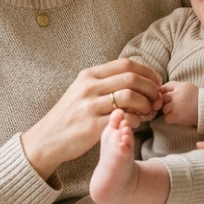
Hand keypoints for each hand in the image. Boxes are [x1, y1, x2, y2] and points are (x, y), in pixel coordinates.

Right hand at [21, 58, 162, 181]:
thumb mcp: (81, 90)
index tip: (155, 82)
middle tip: (156, 98)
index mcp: (89, 75)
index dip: (147, 71)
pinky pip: (124, 118)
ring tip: (148, 111)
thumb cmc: (70, 115)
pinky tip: (136, 123)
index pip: (126, 64)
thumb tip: (135, 77)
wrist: (47, 139)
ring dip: (146, 104)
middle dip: (151, 88)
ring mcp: (90, 106)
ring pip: (130, 97)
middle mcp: (89, 87)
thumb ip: (104, 82)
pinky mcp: (92, 127)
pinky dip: (136, 120)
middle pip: (132, 78)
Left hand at [160, 81, 198, 126]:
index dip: (164, 94)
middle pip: (162, 99)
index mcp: (180, 86)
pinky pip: (167, 118)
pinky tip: (179, 118)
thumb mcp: (187, 87)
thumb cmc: (198, 99)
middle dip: (166, 103)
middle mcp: (177, 95)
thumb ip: (175, 87)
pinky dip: (171, 119)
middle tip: (175, 106)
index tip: (169, 98)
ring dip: (169, 112)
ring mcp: (176, 105)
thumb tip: (160, 90)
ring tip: (179, 112)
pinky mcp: (176, 116)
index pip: (163, 88)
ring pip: (164, 109)